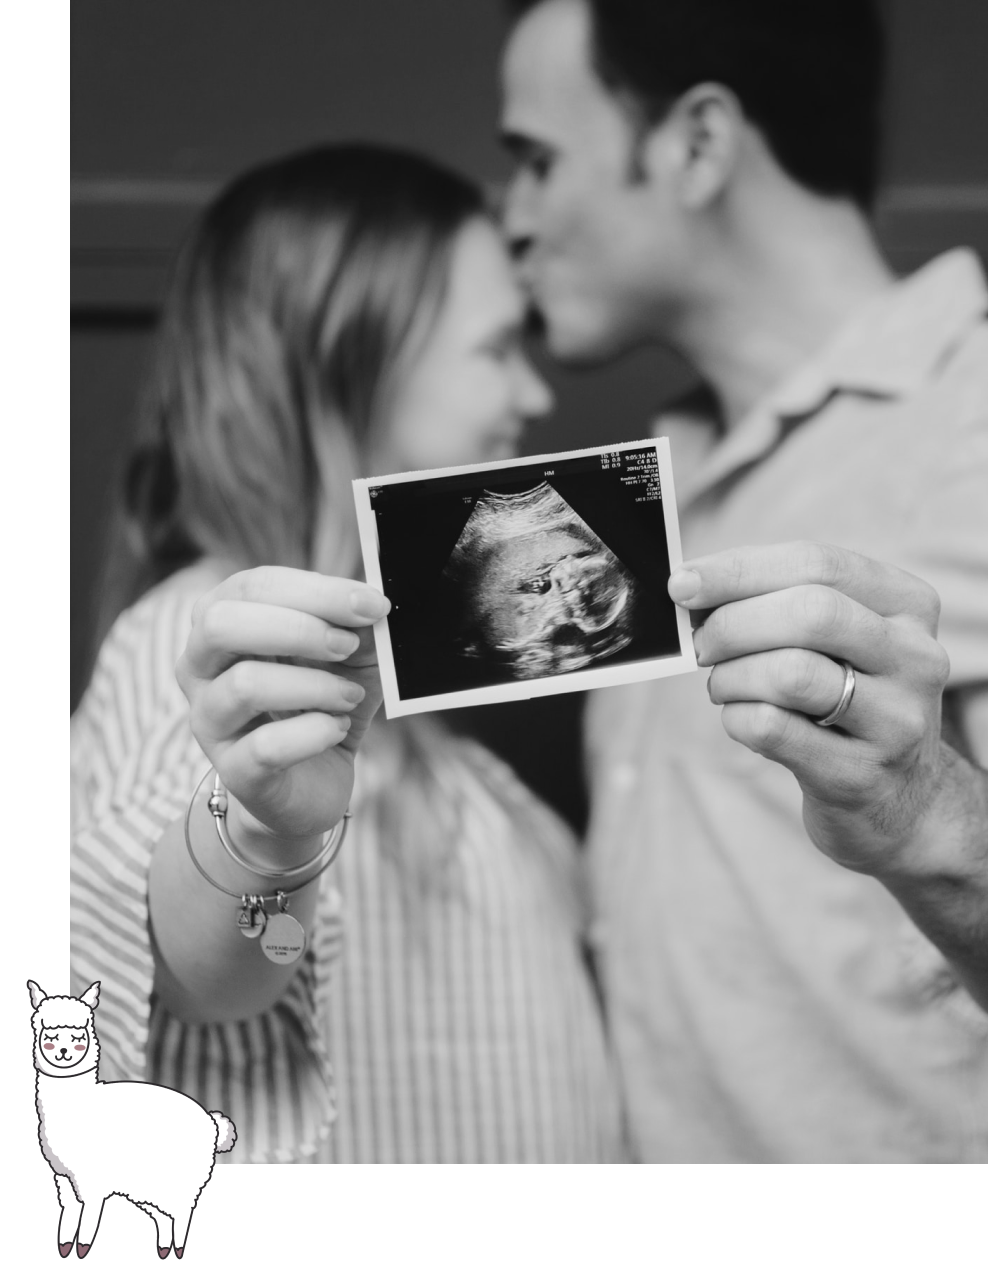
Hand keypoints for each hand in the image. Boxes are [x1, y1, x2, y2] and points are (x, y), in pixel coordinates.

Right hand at [176, 566, 389, 857]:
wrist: (314, 783)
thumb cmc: (323, 703)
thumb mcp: (350, 655)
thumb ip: (356, 624)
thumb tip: (372, 601)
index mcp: (223, 622)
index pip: (253, 587)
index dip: (316, 591)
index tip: (371, 605)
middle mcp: (200, 668)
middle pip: (222, 624)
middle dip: (298, 628)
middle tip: (348, 645)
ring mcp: (209, 721)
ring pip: (245, 685)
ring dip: (314, 685)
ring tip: (350, 696)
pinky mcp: (233, 771)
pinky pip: (266, 746)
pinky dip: (314, 733)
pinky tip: (337, 730)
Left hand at [668, 542, 953, 873]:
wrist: (900, 802)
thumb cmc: (846, 701)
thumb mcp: (838, 643)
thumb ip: (779, 603)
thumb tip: (692, 586)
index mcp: (908, 606)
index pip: (817, 563)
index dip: (739, 570)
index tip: (683, 583)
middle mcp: (916, 658)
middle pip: (809, 613)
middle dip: (733, 624)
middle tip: (700, 645)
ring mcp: (897, 721)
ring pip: (791, 673)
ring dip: (731, 676)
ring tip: (723, 686)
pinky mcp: (860, 775)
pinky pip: (772, 729)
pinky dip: (735, 718)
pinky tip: (739, 719)